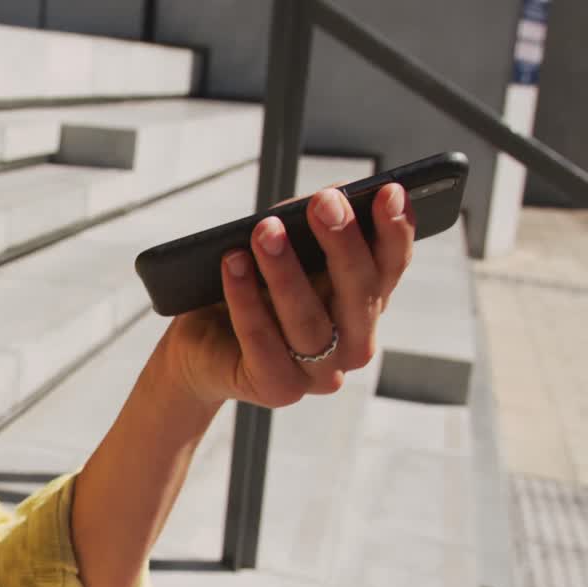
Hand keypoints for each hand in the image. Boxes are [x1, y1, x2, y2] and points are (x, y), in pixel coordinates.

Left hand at [157, 183, 414, 408]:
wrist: (199, 348)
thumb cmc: (248, 290)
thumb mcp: (281, 251)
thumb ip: (307, 227)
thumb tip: (331, 195)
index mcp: (364, 306)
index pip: (390, 268)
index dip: (395, 231)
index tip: (390, 191)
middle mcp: (353, 345)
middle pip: (359, 293)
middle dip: (343, 243)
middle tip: (325, 202)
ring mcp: (318, 374)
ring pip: (308, 320)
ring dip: (286, 271)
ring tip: (264, 230)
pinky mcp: (278, 388)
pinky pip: (262, 341)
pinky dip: (245, 299)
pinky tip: (233, 263)